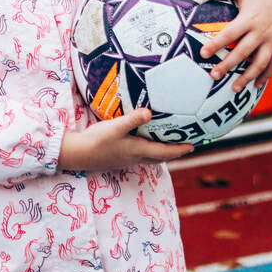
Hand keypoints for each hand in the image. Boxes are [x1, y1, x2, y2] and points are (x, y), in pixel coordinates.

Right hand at [59, 108, 194, 171]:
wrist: (78, 154)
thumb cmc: (97, 140)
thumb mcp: (115, 127)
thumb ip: (133, 119)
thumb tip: (150, 112)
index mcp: (139, 151)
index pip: (165, 152)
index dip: (180, 149)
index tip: (194, 146)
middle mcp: (136, 157)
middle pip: (160, 157)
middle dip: (174, 152)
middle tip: (186, 144)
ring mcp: (127, 159)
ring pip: (151, 157)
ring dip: (162, 152)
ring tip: (169, 142)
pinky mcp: (119, 157)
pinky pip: (141, 155)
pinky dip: (150, 150)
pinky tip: (145, 141)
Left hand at [199, 0, 271, 90]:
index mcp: (250, 17)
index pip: (231, 33)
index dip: (216, 43)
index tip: (203, 53)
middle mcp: (262, 31)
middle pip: (243, 51)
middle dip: (228, 65)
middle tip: (213, 75)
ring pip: (260, 63)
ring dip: (247, 77)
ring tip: (234, 89)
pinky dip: (266, 76)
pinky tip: (256, 86)